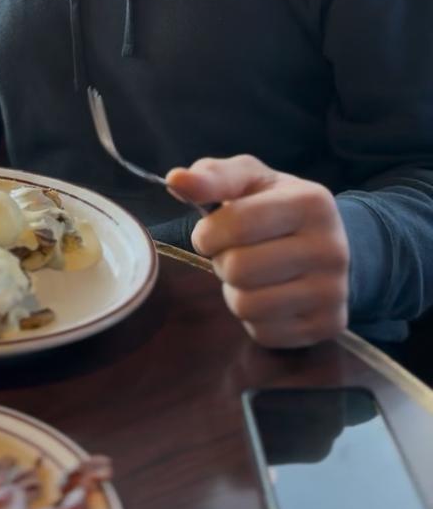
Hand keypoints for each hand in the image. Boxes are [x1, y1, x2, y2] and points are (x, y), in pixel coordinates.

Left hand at [166, 155, 349, 348]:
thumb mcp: (248, 179)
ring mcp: (333, 291)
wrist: (325, 242)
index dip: (208, 233)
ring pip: (247, 306)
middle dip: (222, 261)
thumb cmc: (275, 204)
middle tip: (234, 252)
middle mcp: (331, 248)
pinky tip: (268, 294)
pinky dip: (253, 317)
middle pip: (238, 269)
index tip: (210, 232)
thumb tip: (176, 179)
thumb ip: (211, 176)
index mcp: (312, 203)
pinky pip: (263, 332)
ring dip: (234, 290)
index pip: (237, 224)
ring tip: (250, 274)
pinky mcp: (328, 325)